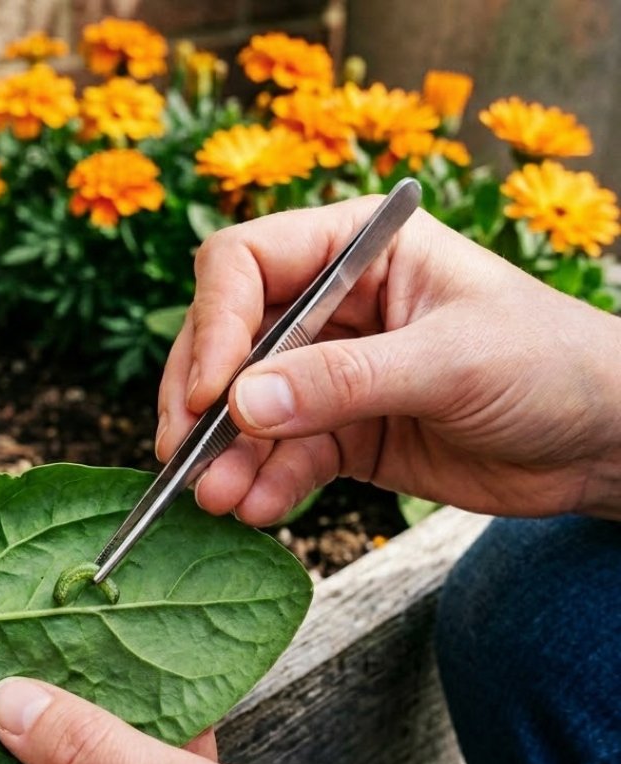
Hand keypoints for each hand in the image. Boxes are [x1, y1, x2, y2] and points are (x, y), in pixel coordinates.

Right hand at [157, 199, 620, 523]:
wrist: (601, 442)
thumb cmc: (551, 366)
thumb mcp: (451, 362)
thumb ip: (345, 380)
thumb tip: (242, 405)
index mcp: (357, 251)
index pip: (247, 265)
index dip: (215, 325)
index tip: (215, 395)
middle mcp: (331, 307)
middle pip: (229, 341)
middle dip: (205, 401)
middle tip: (186, 456)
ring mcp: (329, 375)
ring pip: (247, 410)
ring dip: (225, 456)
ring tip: (216, 499)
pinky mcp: (340, 434)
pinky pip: (282, 457)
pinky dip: (264, 483)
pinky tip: (258, 509)